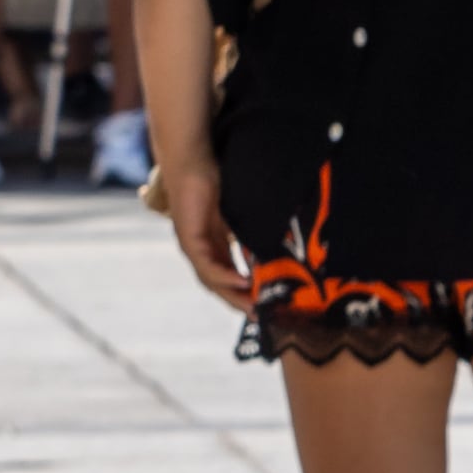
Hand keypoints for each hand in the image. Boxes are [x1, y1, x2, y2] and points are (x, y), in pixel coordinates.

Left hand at [160, 159, 253, 311]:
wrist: (192, 157)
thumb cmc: (214, 176)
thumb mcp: (239, 209)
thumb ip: (253, 226)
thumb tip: (283, 236)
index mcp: (212, 243)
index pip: (227, 275)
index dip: (245, 292)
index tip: (266, 303)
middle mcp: (200, 248)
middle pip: (219, 285)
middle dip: (240, 301)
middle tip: (262, 315)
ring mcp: (193, 244)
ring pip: (212, 280)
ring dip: (233, 294)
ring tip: (254, 305)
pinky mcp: (189, 237)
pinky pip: (207, 264)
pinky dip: (225, 275)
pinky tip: (242, 281)